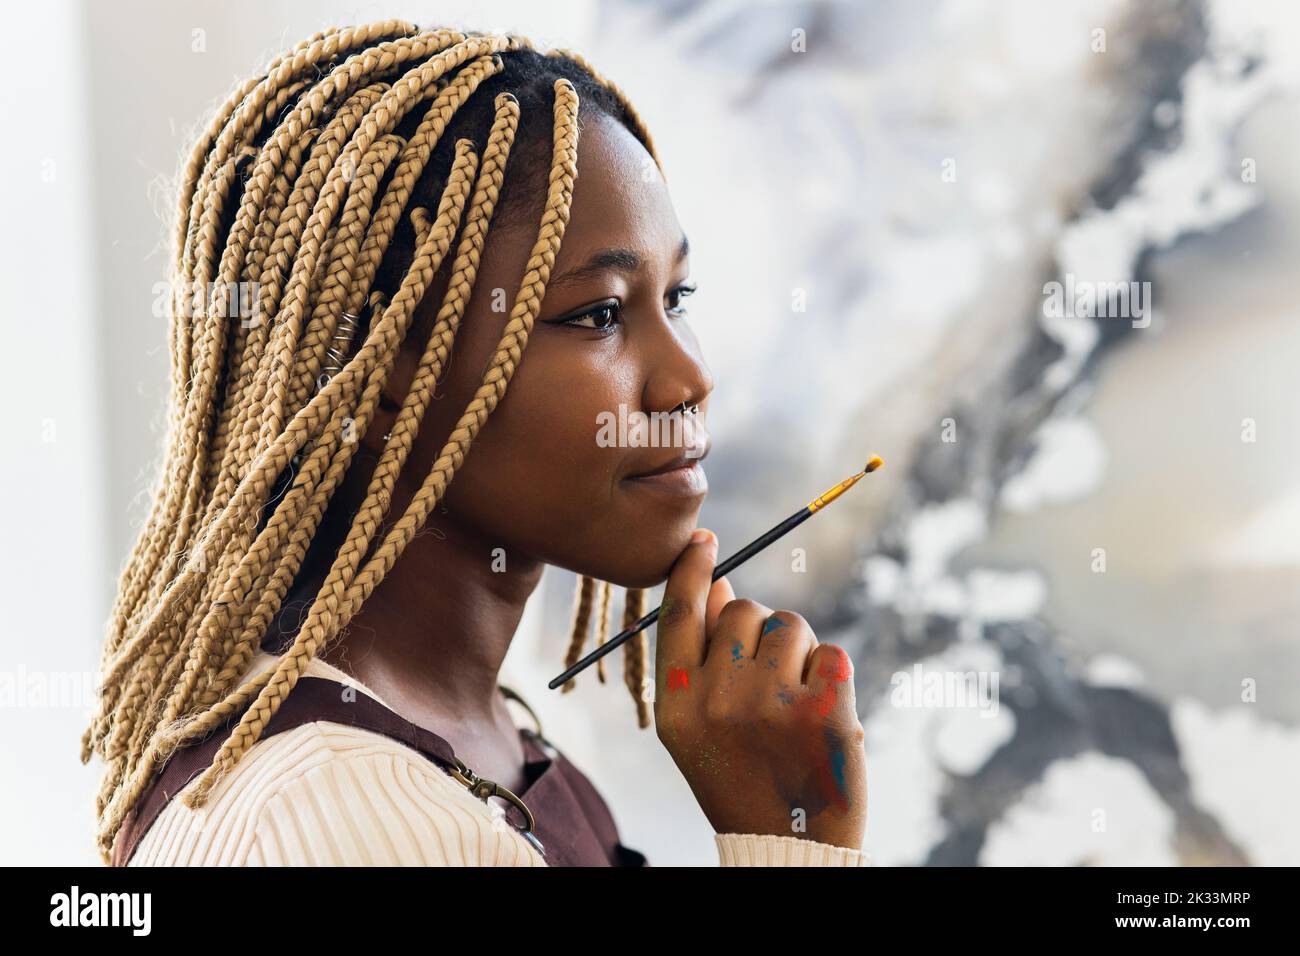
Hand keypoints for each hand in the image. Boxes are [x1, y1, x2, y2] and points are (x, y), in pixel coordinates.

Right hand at [653, 528, 866, 849]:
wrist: (787, 845)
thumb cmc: (741, 775)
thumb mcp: (701, 725)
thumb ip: (700, 655)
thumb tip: (714, 582)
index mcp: (677, 706)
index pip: (679, 616)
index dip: (690, 571)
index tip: (704, 540)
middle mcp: (717, 702)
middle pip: (744, 611)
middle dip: (759, 630)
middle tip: (766, 682)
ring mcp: (771, 706)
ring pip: (789, 626)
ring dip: (797, 651)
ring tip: (793, 703)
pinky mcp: (824, 713)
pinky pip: (831, 653)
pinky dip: (831, 676)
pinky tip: (821, 715)